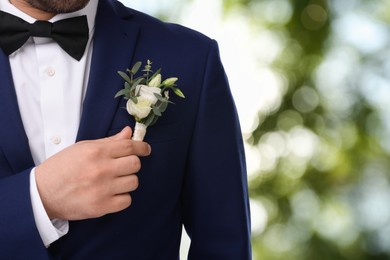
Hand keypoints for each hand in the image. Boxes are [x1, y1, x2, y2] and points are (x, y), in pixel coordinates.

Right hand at [35, 126, 150, 219]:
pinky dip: (122, 197)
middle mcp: (101, 170)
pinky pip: (127, 200)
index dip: (142, 147)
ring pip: (133, 182)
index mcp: (96, 152)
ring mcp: (102, 189)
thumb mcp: (82, 148)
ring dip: (127, 180)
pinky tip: (111, 193)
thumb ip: (108, 142)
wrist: (42, 193)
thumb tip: (129, 133)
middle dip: (132, 163)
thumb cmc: (62, 167)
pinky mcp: (101, 206)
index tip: (145, 149)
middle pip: (135, 164)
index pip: (129, 146)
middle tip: (123, 166)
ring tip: (114, 180)